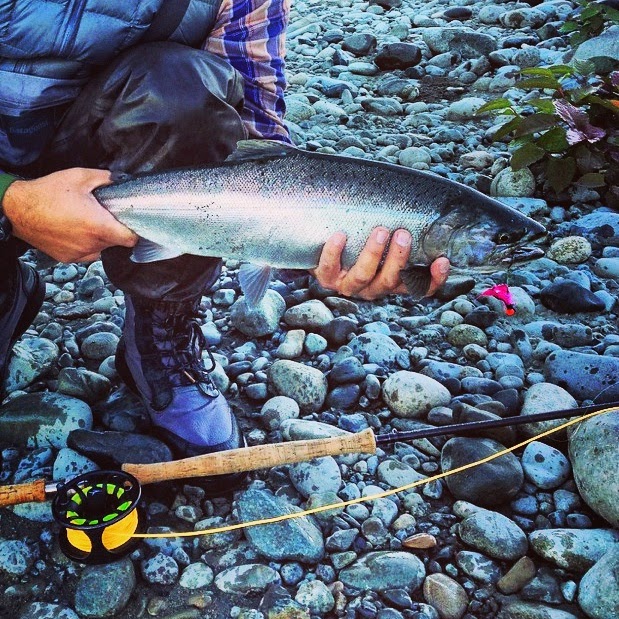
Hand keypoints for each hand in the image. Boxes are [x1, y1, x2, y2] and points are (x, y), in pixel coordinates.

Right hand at [3, 168, 137, 262]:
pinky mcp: (68, 258)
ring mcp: (79, 254)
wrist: (17, 210)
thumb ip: (106, 178)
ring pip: (101, 249)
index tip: (132, 224)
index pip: (131, 240)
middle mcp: (92, 244)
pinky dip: (86, 244)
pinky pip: (86, 253)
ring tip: (88, 222)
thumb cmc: (47, 193)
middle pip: (116, 243)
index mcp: (99, 226)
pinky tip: (76, 230)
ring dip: (101, 238)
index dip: (135, 232)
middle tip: (106, 216)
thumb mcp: (80, 177)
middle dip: (115, 231)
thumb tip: (121, 180)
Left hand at [310, 227, 449, 300]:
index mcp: (390, 281)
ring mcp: (349, 285)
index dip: (433, 280)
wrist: (321, 247)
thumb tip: (419, 194)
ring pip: (363, 276)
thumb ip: (400, 228)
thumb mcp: (382, 237)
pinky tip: (340, 235)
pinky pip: (330, 268)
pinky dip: (334, 252)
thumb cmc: (360, 239)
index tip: (442, 261)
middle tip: (403, 234)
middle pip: (389, 281)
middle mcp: (372, 288)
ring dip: (372, 254)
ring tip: (380, 230)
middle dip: (398, 258)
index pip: (418, 288)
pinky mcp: (327, 278)